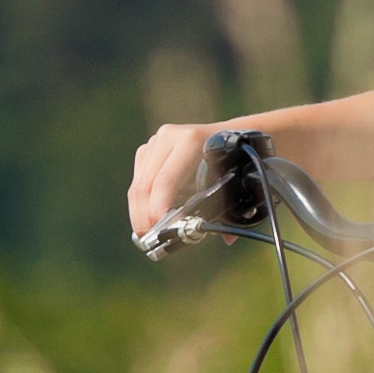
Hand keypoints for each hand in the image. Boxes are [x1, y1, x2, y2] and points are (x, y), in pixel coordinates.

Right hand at [128, 117, 241, 242]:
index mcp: (191, 141)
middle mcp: (169, 137)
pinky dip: (140, 201)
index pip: (166, 179)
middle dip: (143, 213)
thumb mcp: (235, 178)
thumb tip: (228, 239)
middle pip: (146, 183)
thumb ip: (230, 208)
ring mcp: (156, 142)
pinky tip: (145, 217)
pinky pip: (138, 179)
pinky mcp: (148, 150)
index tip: (157, 225)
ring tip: (145, 232)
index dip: (158, 206)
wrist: (231, 132)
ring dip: (139, 210)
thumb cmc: (235, 159)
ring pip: (139, 182)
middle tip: (147, 237)